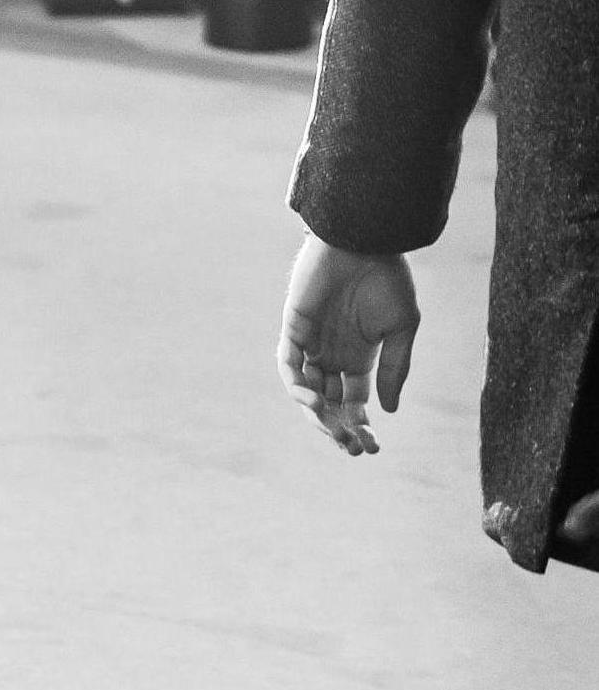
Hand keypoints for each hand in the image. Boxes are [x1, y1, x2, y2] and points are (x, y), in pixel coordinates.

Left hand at [278, 234, 418, 454]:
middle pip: (328, 403)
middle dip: (338, 428)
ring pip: (306, 389)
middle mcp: (332, 353)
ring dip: (317, 414)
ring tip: (334, 430)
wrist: (366, 241)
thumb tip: (389, 410)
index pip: (353, 402)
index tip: (372, 448)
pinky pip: (288, 363)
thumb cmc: (388, 279)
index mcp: (359, 357)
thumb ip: (395, 369)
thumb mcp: (401, 329)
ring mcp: (311, 341)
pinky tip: (313, 401)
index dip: (360, 426)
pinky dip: (296, 385)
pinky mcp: (293, 326)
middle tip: (351, 448)